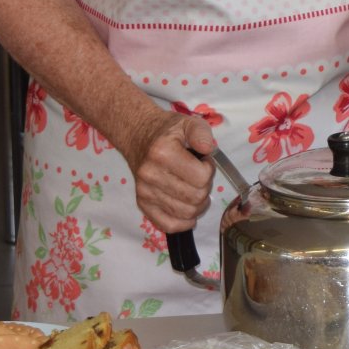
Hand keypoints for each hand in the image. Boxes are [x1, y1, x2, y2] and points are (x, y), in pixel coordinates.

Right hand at [120, 109, 216, 233]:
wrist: (138, 136)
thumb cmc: (167, 131)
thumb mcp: (188, 122)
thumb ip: (201, 133)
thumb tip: (207, 149)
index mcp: (162, 153)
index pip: (201, 177)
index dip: (209, 170)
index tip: (204, 162)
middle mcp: (150, 174)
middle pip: (195, 197)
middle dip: (205, 187)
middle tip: (200, 176)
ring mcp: (145, 192)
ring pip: (186, 213)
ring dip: (198, 204)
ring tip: (194, 189)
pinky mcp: (142, 204)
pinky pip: (168, 225)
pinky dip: (183, 222)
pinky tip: (188, 209)